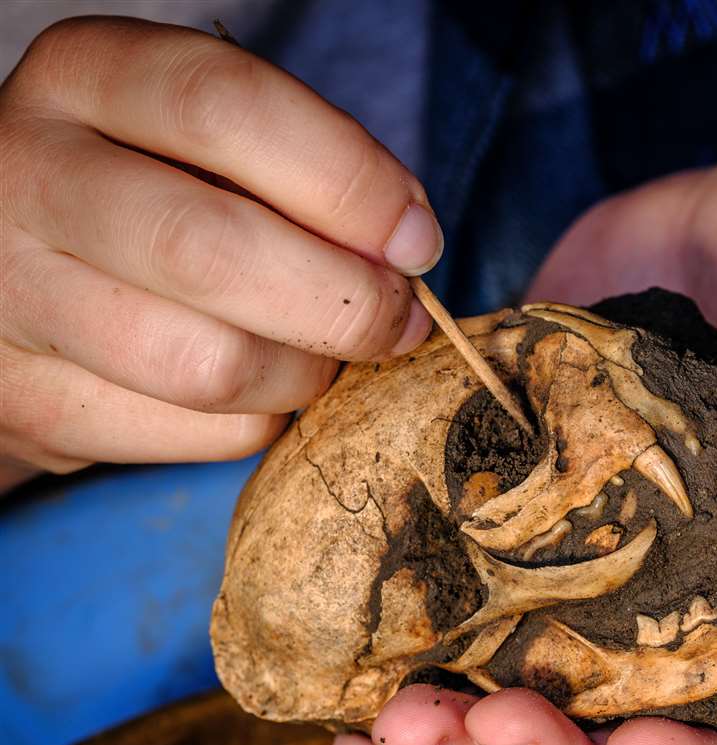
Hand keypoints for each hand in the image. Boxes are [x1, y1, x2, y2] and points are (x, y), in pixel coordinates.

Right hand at [0, 17, 442, 490]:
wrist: (17, 273)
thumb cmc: (158, 193)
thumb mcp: (211, 144)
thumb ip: (303, 173)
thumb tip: (407, 248)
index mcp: (84, 76)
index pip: (222, 107)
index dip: (347, 180)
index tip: (416, 239)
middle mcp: (27, 178)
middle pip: (207, 251)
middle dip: (344, 302)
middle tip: (400, 320)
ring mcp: (17, 301)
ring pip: (208, 366)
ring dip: (307, 372)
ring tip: (325, 352)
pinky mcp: (36, 405)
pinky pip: (203, 434)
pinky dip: (267, 418)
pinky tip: (262, 385)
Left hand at [328, 143, 716, 744]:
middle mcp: (671, 602)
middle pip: (607, 731)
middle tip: (465, 733)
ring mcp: (582, 559)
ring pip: (512, 685)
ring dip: (442, 727)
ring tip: (378, 731)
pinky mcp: (512, 501)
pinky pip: (447, 587)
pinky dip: (386, 639)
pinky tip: (330, 670)